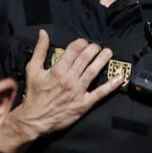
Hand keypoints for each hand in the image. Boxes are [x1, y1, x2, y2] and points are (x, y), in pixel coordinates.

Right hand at [0, 30, 121, 149]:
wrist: (36, 118)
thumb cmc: (34, 93)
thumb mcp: (33, 69)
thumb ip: (40, 50)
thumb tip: (43, 33)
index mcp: (57, 70)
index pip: (73, 50)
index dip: (81, 43)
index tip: (84, 42)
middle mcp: (69, 79)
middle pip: (85, 59)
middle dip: (93, 49)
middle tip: (97, 45)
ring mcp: (78, 92)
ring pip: (93, 72)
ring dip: (102, 61)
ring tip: (108, 53)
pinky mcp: (84, 104)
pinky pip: (99, 93)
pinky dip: (110, 86)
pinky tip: (118, 78)